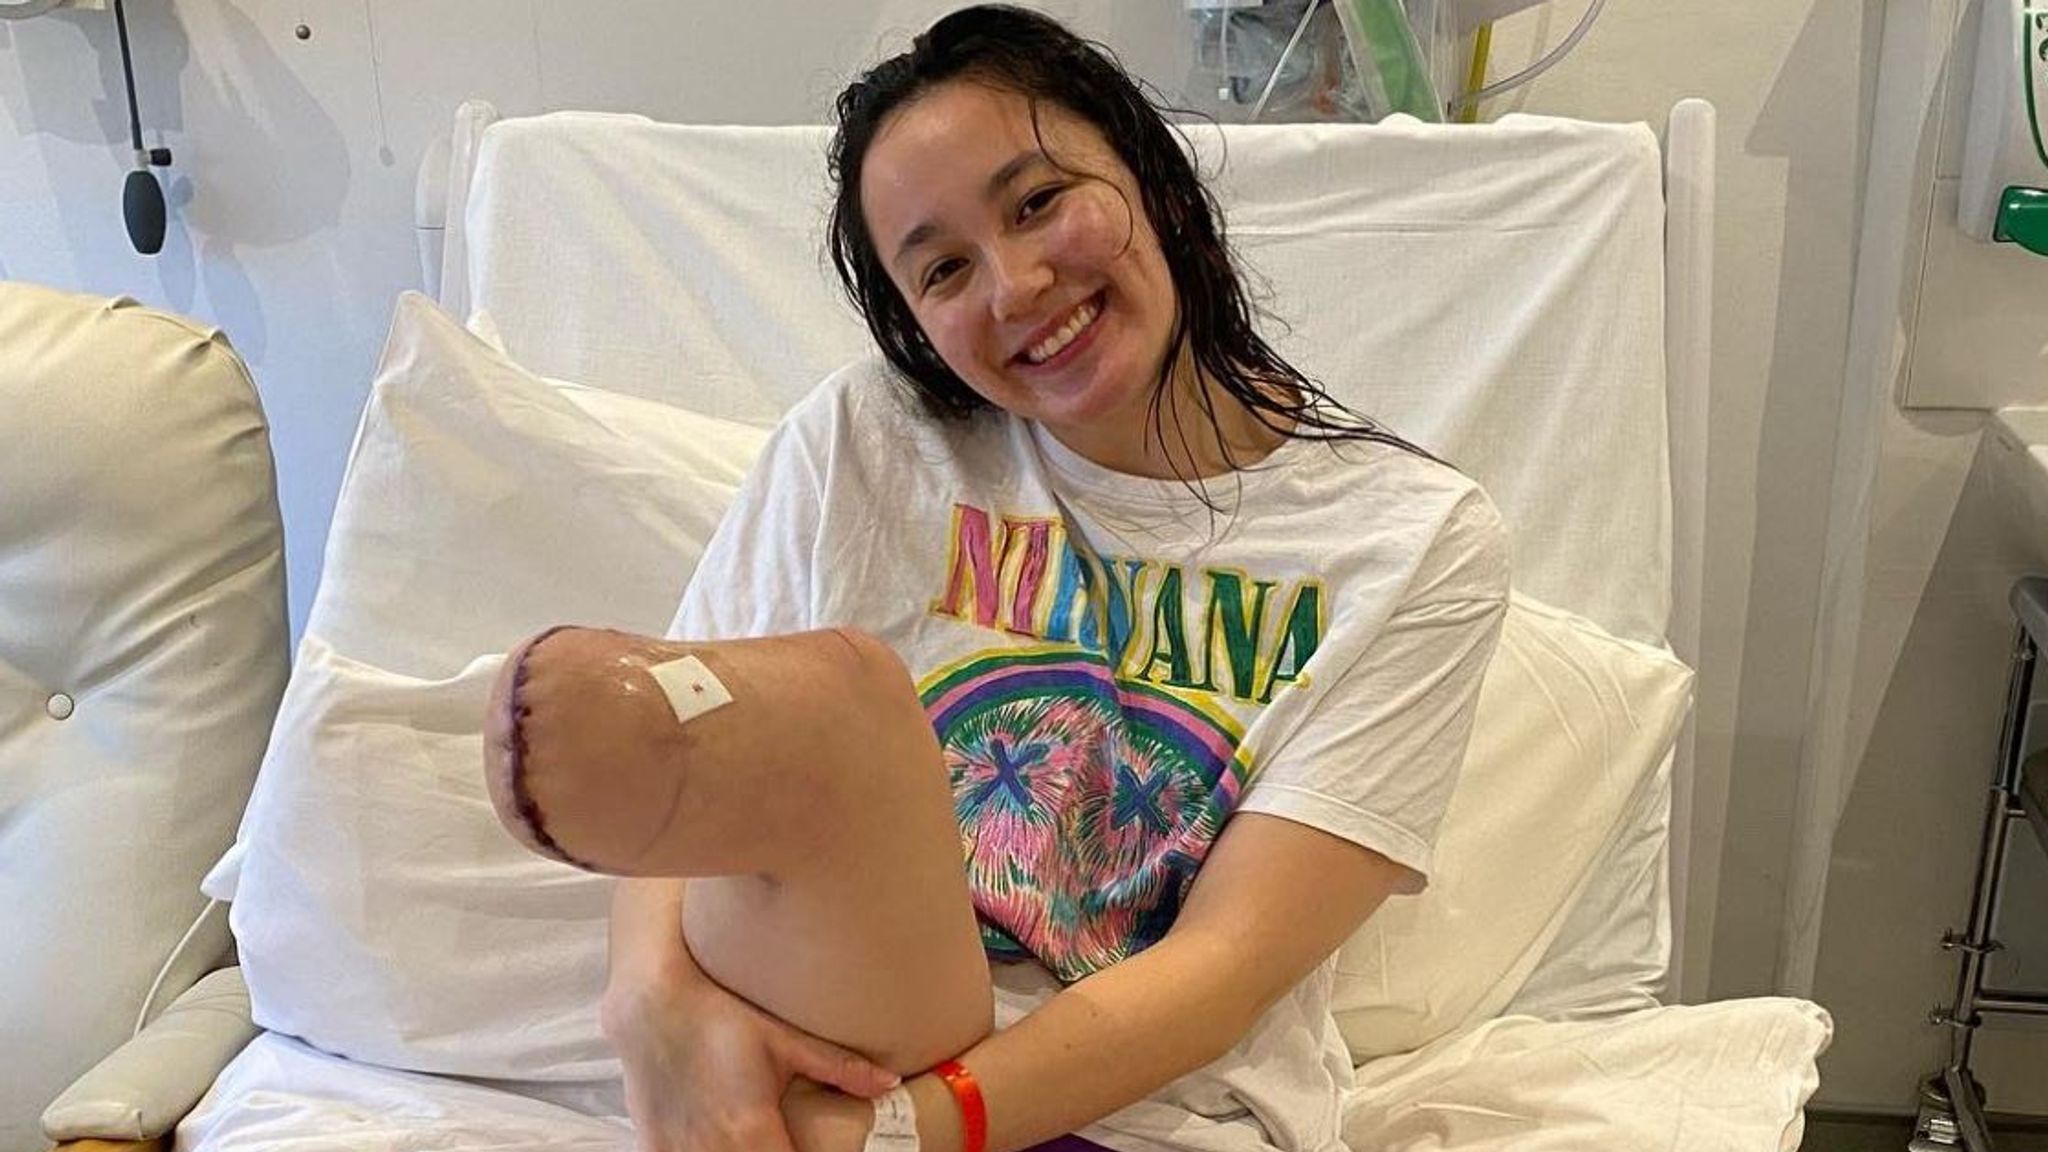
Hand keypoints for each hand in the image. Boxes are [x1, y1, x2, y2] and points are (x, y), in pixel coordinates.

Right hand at [602, 888, 898, 1151]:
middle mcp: (714, 1151)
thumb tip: (890, 1082)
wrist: (651, 1006)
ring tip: (755, 1141)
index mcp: (752, 1131)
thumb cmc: (720, 1016)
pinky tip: (719, 1143)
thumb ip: (839, 1068)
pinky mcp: (653, 1149)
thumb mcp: (782, 1040)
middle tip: (783, 1140)